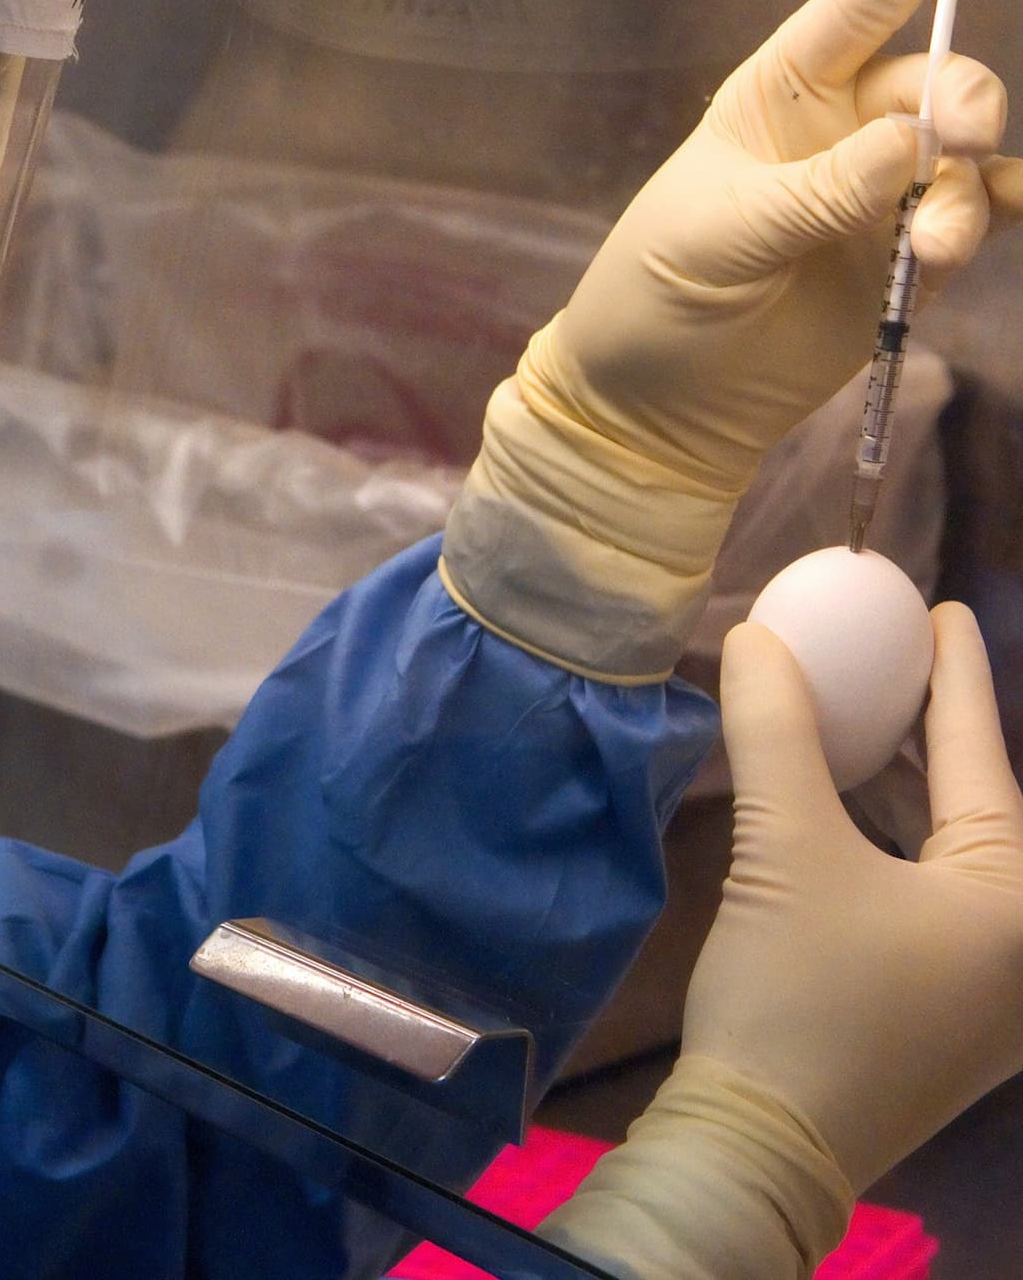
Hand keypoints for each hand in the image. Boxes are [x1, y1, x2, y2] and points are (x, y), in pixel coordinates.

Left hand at [444, 0, 1012, 678]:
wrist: (655, 406)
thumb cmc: (655, 296)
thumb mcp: (717, 237)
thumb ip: (816, 192)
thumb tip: (908, 143)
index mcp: (776, 97)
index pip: (856, 7)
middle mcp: (840, 132)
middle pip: (933, 80)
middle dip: (960, 96)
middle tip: (953, 139)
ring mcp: (879, 196)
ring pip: (964, 156)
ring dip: (966, 188)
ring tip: (930, 244)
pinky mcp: (905, 260)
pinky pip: (978, 219)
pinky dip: (994, 216)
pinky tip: (985, 230)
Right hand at [539, 604, 1022, 1279]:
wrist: (762, 1146)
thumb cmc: (800, 995)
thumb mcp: (785, 850)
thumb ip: (776, 733)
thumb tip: (755, 636)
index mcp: (1014, 903)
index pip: (981, 759)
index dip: (954, 674)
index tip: (942, 604)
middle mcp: (1020, 947)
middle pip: (977, 807)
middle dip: (930, 728)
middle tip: (892, 654)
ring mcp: (987, 992)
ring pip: (951, 855)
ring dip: (905, 786)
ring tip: (866, 717)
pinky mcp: (939, 1017)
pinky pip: (928, 897)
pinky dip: (890, 841)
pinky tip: (846, 811)